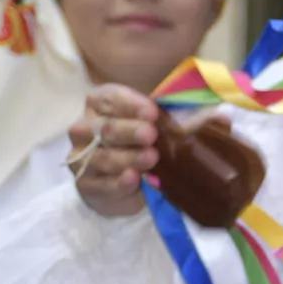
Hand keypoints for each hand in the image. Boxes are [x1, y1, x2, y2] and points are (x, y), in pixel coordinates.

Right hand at [69, 87, 160, 217]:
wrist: (122, 185)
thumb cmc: (138, 144)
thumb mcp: (149, 125)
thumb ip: (161, 117)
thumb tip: (201, 114)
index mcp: (98, 105)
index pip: (108, 98)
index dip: (130, 104)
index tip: (152, 112)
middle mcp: (84, 129)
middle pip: (105, 127)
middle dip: (129, 130)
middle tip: (151, 134)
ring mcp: (81, 157)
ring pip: (102, 156)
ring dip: (128, 157)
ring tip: (150, 158)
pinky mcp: (85, 184)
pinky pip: (101, 183)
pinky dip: (118, 182)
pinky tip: (133, 179)